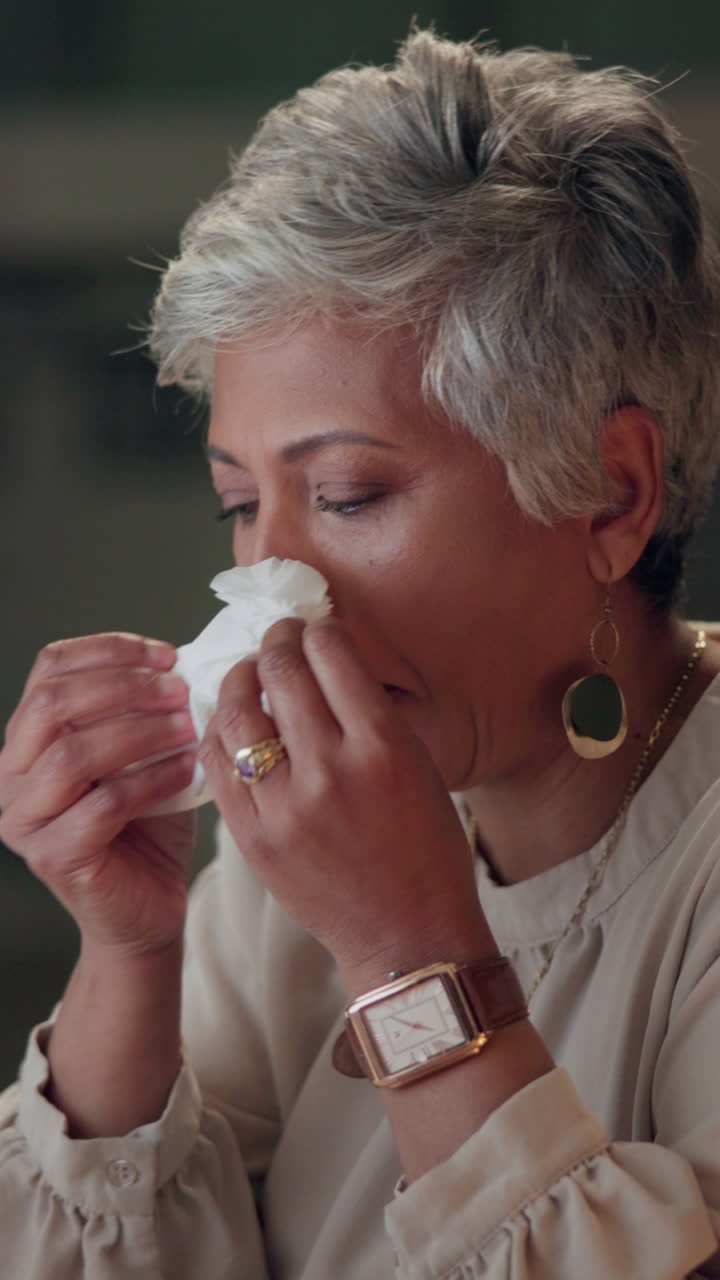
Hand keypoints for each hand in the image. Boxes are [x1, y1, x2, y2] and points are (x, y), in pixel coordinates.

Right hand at [0, 633, 198, 955]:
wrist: (148, 908)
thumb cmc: (148, 828)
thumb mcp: (143, 754)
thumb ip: (144, 710)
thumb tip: (180, 663)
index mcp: (26, 740)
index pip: (49, 669)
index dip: (110, 651)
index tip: (167, 656)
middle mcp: (10, 776)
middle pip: (53, 703)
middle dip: (125, 687)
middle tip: (179, 690)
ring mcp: (24, 819)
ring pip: (74, 753)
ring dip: (140, 732)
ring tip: (187, 727)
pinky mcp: (53, 856)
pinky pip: (103, 804)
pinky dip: (151, 780)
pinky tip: (186, 771)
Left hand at [199, 617, 495, 986]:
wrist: (407, 936)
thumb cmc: (425, 848)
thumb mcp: (419, 766)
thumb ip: (370, 714)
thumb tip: (324, 659)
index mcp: (383, 746)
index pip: (331, 654)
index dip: (317, 630)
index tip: (313, 629)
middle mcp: (332, 770)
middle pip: (280, 671)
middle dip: (277, 641)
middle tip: (278, 639)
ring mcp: (284, 807)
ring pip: (237, 710)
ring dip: (240, 679)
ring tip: (249, 675)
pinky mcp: (251, 837)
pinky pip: (217, 763)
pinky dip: (219, 731)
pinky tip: (231, 722)